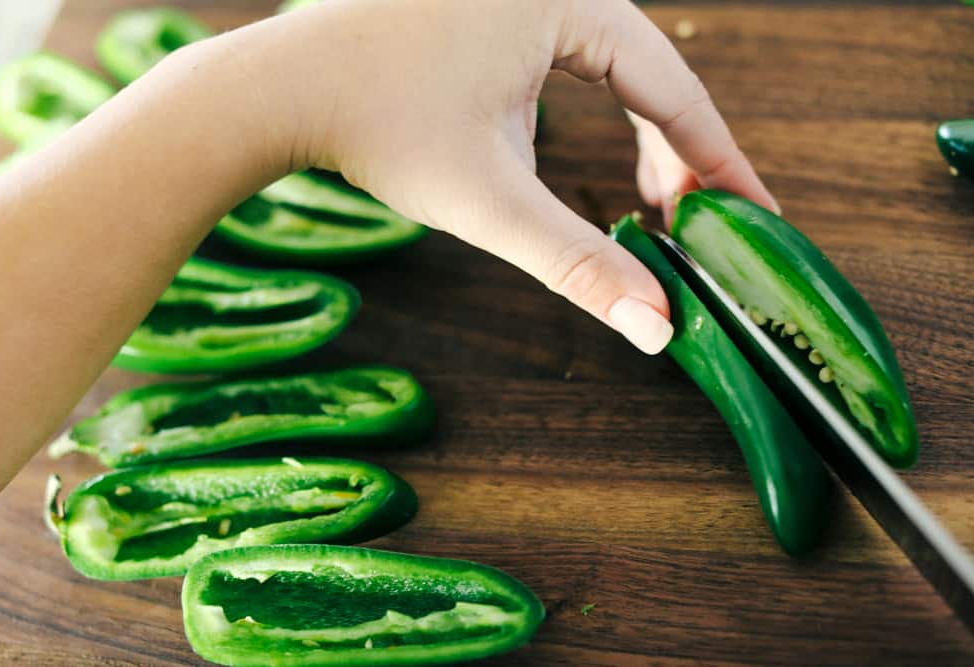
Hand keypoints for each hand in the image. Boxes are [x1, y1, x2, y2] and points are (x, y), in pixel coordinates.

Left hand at [226, 0, 776, 353]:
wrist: (281, 90)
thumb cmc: (378, 130)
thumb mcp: (490, 203)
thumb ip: (580, 265)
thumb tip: (657, 328)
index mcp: (568, 1)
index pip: (674, 88)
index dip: (720, 160)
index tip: (754, 212)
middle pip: (650, 74)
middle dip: (678, 154)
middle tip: (695, 225)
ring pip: (612, 65)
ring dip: (638, 135)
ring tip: (652, 205)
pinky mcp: (491, 9)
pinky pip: (570, 55)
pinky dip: (590, 111)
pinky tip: (583, 161)